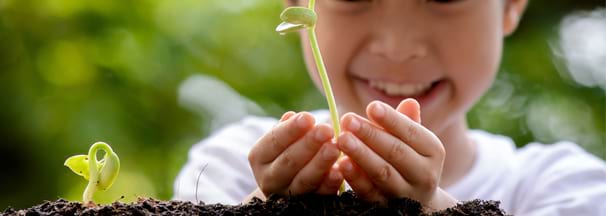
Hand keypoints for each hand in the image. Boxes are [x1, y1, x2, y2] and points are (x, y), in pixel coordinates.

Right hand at [248, 111, 343, 198]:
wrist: (289, 184)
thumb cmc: (288, 151)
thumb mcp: (283, 139)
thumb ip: (289, 128)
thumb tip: (292, 116)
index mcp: (259, 156)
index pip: (274, 141)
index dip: (291, 129)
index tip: (309, 117)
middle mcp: (269, 178)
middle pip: (289, 161)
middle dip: (308, 144)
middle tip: (326, 130)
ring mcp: (287, 194)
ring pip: (304, 179)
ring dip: (320, 163)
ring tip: (335, 148)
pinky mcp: (306, 205)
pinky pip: (319, 195)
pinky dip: (329, 184)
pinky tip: (339, 172)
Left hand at [336, 99, 456, 210]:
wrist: (417, 201)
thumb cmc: (410, 158)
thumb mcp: (413, 140)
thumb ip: (407, 122)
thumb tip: (409, 102)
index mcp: (433, 151)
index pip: (411, 132)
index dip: (392, 119)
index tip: (371, 106)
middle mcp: (424, 174)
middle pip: (396, 152)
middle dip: (370, 134)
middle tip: (347, 119)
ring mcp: (406, 194)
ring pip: (383, 173)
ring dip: (361, 155)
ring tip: (342, 139)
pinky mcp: (386, 207)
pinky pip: (369, 192)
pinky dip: (355, 179)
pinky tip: (341, 164)